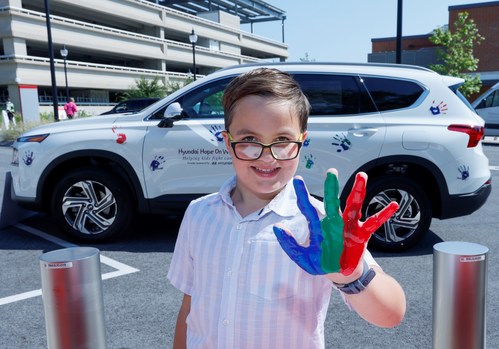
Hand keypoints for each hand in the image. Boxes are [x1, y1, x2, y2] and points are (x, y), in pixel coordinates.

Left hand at [273, 169, 398, 275]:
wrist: (339, 273)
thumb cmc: (321, 262)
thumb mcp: (303, 257)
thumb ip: (290, 244)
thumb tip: (277, 227)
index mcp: (319, 226)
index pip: (308, 209)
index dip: (302, 195)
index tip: (296, 180)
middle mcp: (334, 222)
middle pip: (333, 203)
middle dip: (332, 188)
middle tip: (332, 172)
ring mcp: (349, 226)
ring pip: (354, 206)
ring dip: (358, 191)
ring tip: (362, 176)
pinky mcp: (362, 234)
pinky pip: (374, 222)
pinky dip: (384, 214)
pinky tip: (393, 205)